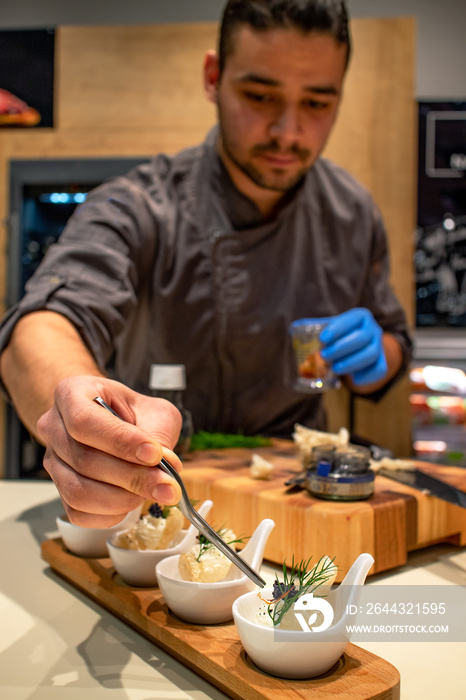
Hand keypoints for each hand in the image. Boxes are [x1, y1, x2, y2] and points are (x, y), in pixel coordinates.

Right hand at [36, 375, 182, 527]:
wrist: (113, 421)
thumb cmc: (131, 412)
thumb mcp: (153, 410)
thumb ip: (159, 434)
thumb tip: (166, 466)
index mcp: (71, 394)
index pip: (84, 421)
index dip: (120, 441)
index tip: (154, 454)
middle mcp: (53, 427)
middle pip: (83, 460)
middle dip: (131, 476)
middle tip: (167, 484)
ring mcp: (53, 461)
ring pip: (78, 491)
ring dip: (122, 498)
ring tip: (153, 491)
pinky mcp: (60, 490)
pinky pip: (78, 512)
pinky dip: (110, 513)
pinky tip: (132, 500)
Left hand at [319, 308, 387, 385]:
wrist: (361, 345)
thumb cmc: (341, 335)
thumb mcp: (332, 328)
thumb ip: (317, 328)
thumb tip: (294, 328)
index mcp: (360, 317)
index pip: (351, 319)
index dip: (338, 329)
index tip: (322, 338)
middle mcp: (372, 329)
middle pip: (361, 338)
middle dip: (341, 348)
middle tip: (324, 355)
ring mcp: (379, 345)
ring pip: (371, 354)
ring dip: (352, 362)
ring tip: (335, 368)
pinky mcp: (381, 361)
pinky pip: (379, 369)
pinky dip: (367, 376)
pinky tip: (353, 380)